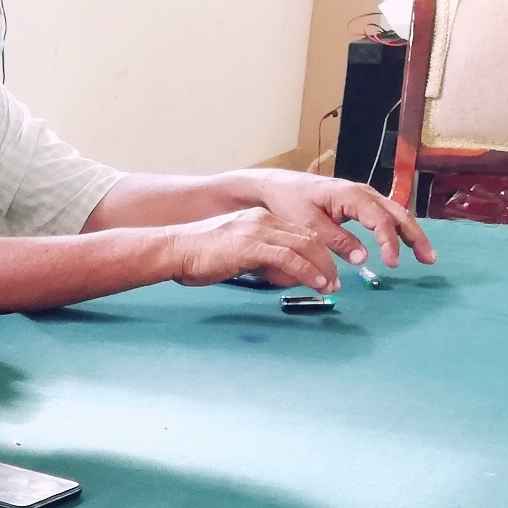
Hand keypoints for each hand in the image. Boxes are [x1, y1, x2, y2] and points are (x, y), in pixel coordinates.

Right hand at [167, 208, 347, 293]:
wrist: (173, 250)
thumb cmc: (197, 258)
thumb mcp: (236, 256)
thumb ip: (261, 261)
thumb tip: (283, 275)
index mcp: (260, 220)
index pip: (301, 233)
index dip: (319, 253)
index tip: (326, 273)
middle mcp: (263, 220)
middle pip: (309, 237)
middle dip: (327, 262)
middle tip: (334, 284)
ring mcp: (258, 231)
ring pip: (305, 246)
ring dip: (322, 268)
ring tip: (329, 287)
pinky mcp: (252, 246)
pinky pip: (290, 258)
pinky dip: (308, 272)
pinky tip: (316, 284)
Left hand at [235, 168, 435, 268]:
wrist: (278, 186)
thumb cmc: (290, 203)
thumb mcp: (309, 224)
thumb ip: (336, 241)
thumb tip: (363, 258)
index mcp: (351, 196)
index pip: (380, 220)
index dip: (390, 242)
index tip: (393, 263)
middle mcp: (364, 192)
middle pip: (398, 214)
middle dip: (415, 237)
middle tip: (428, 260)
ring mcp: (364, 196)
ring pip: (396, 213)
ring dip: (412, 233)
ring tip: (425, 256)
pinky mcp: (360, 202)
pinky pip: (386, 214)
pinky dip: (399, 228)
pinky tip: (406, 243)